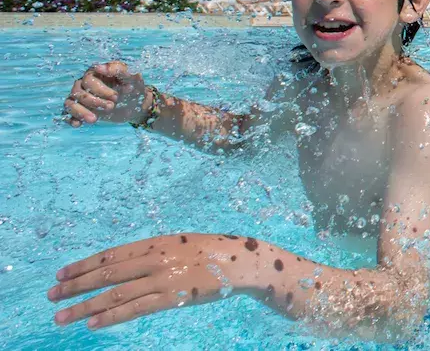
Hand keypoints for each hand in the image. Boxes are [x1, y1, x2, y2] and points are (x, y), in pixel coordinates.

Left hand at [48, 233, 257, 329]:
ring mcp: (162, 278)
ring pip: (114, 294)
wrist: (243, 262)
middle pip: (106, 274)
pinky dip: (111, 316)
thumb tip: (127, 265)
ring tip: (61, 316)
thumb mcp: (180, 244)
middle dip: (75, 286)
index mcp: (155, 242)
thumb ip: (154, 253)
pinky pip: (135, 308)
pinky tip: (93, 323)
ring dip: (84, 306)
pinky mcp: (173, 297)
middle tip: (51, 295)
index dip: (83, 265)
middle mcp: (154, 259)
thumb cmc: (213, 252)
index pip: (110, 256)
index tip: (60, 274)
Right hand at [64, 61, 147, 126]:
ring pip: (70, 103)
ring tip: (94, 119)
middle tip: (111, 106)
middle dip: (94, 102)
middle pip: (77, 92)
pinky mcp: (83, 110)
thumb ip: (118, 69)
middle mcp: (85, 84)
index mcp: (95, 73)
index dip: (100, 90)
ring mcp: (82, 98)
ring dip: (80, 112)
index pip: (88, 80)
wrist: (137, 103)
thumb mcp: (131, 77)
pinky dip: (72, 119)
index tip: (115, 97)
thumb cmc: (133, 86)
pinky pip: (69, 114)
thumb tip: (98, 67)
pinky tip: (78, 124)